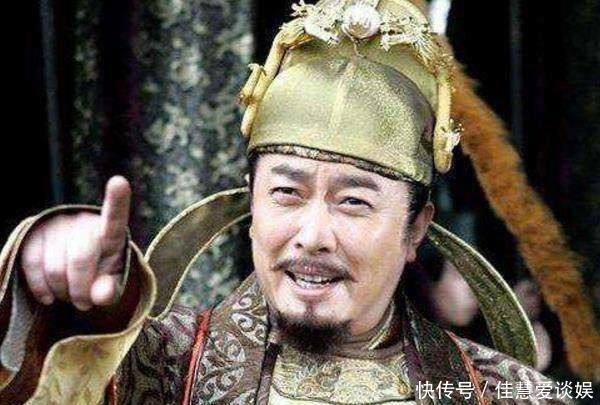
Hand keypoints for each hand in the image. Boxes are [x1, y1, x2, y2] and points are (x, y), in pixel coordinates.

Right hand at [19, 176, 131, 310]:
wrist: (77, 266)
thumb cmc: (101, 273)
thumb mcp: (112, 284)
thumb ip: (111, 290)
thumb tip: (101, 294)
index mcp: (112, 233)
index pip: (115, 216)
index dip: (117, 200)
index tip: (119, 182)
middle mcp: (84, 222)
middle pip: (79, 260)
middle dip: (80, 291)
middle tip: (84, 304)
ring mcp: (57, 224)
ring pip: (54, 268)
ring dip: (60, 291)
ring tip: (69, 294)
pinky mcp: (34, 232)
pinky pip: (31, 264)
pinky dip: (39, 287)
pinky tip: (48, 296)